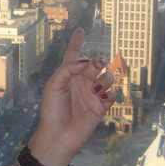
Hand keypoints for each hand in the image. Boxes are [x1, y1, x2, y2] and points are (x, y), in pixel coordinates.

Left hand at [28, 28, 114, 165]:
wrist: (58, 136)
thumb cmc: (52, 110)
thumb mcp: (54, 86)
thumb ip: (68, 69)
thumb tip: (86, 62)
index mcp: (68, 76)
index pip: (73, 55)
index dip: (77, 42)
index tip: (81, 29)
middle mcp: (81, 83)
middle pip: (94, 64)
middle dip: (98, 61)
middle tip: (97, 64)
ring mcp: (92, 94)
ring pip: (107, 78)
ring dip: (105, 79)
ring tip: (97, 88)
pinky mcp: (101, 107)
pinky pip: (112, 95)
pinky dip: (110, 94)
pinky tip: (102, 99)